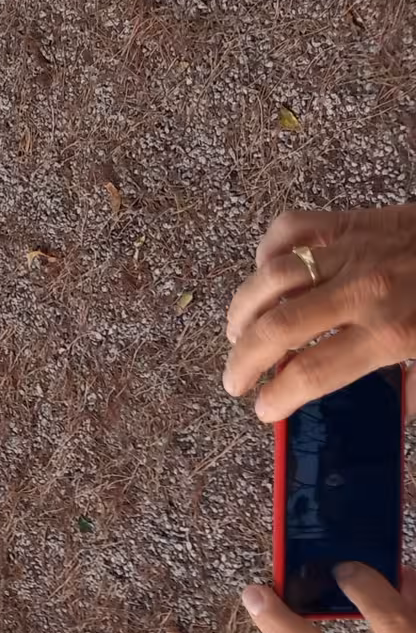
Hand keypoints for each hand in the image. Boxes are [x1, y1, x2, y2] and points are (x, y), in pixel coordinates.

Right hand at [224, 204, 415, 421]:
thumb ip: (414, 385)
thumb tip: (390, 410)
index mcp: (391, 333)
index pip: (309, 373)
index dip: (276, 397)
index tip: (264, 408)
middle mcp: (362, 292)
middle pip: (274, 330)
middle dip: (243, 361)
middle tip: (235, 379)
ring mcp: (352, 251)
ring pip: (269, 279)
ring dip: (242, 310)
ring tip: (236, 332)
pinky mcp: (350, 221)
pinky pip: (289, 231)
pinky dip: (267, 251)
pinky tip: (266, 274)